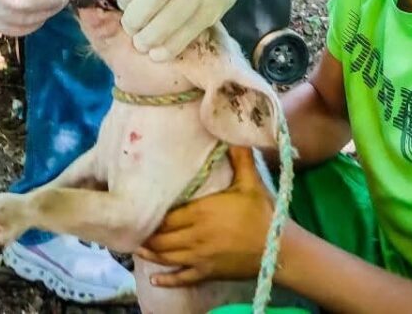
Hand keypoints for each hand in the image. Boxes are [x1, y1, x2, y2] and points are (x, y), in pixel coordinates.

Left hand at [117, 0, 268, 60]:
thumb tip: (117, 1)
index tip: (121, 5)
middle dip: (134, 20)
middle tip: (130, 29)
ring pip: (171, 18)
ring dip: (151, 37)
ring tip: (141, 44)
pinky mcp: (217, 5)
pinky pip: (190, 30)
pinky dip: (172, 46)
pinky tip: (159, 53)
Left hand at [139, 146, 275, 286]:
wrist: (280, 250)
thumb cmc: (263, 215)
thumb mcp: (251, 183)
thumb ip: (240, 158)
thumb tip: (232, 132)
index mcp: (201, 213)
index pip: (167, 216)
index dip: (151, 214)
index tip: (138, 207)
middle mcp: (196, 237)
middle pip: (162, 237)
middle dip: (147, 233)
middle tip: (131, 227)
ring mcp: (200, 258)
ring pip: (167, 257)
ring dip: (149, 253)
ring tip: (135, 246)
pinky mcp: (207, 273)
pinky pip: (182, 279)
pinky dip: (166, 280)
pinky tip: (154, 279)